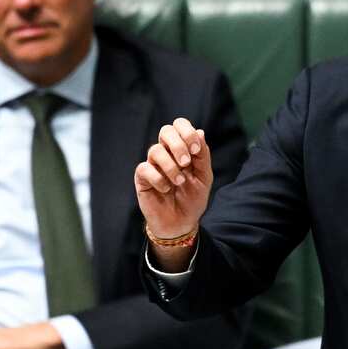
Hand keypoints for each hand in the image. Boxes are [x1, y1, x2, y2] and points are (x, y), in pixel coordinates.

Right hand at [135, 119, 212, 261]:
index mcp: (181, 149)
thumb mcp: (204, 177)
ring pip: (155, 150)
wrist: (181, 223)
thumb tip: (200, 131)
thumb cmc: (192, 199)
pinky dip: (159, 179)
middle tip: (187, 163)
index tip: (196, 151)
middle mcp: (166, 153)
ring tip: (180, 182)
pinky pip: (145, 168)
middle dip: (178, 145)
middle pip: (165, 130)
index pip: (179, 125)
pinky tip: (166, 189)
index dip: (187, 132)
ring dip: (171, 166)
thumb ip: (203, 156)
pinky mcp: (142, 178)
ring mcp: (153, 165)